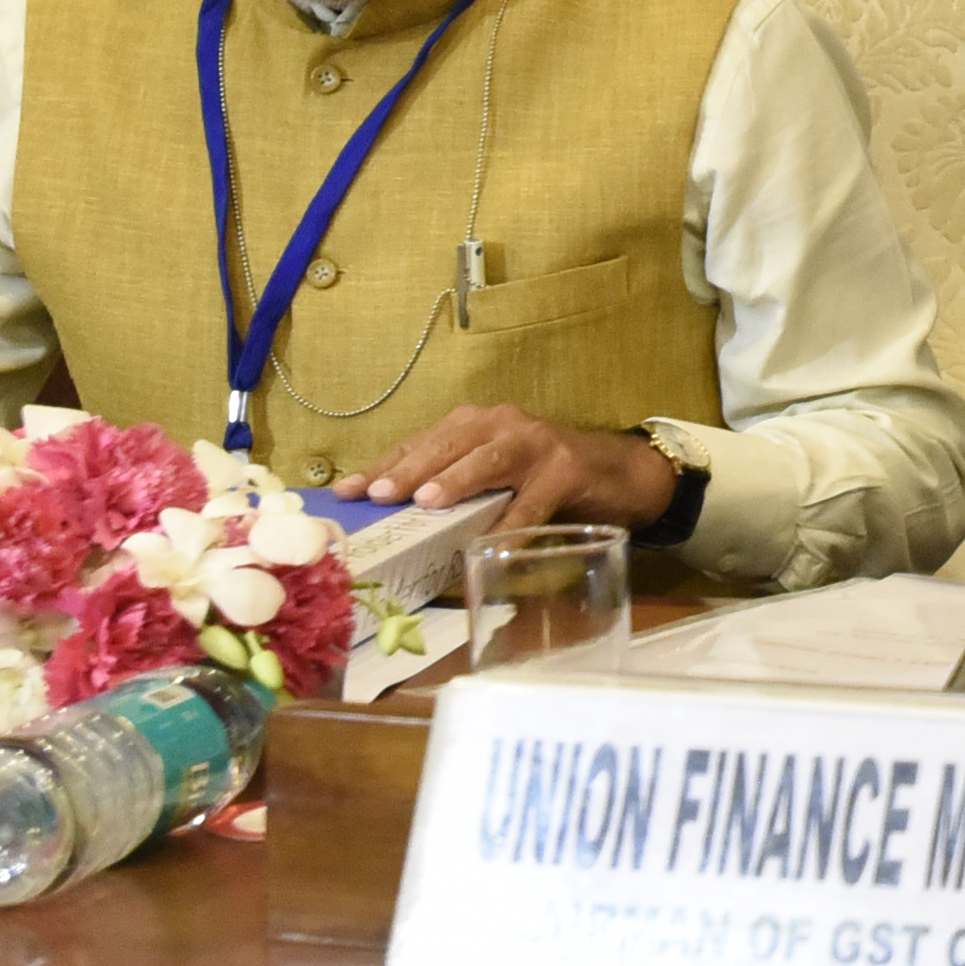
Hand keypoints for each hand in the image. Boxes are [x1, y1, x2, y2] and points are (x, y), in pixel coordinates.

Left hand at [355, 405, 678, 529]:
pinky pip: (535, 501)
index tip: (345, 492)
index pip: (419, 443)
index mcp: (475, 424)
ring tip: (428, 500)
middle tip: (379, 494)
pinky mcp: (568, 470)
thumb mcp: (491, 473)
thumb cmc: (541, 476)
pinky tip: (493, 541)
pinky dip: (513, 522)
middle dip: (411, 469)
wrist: (619, 471)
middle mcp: (502, 424)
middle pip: (449, 443)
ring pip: (490, 459)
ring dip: (457, 479)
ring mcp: (538, 444)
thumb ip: (452, 485)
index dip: (382, 466)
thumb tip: (391, 520)